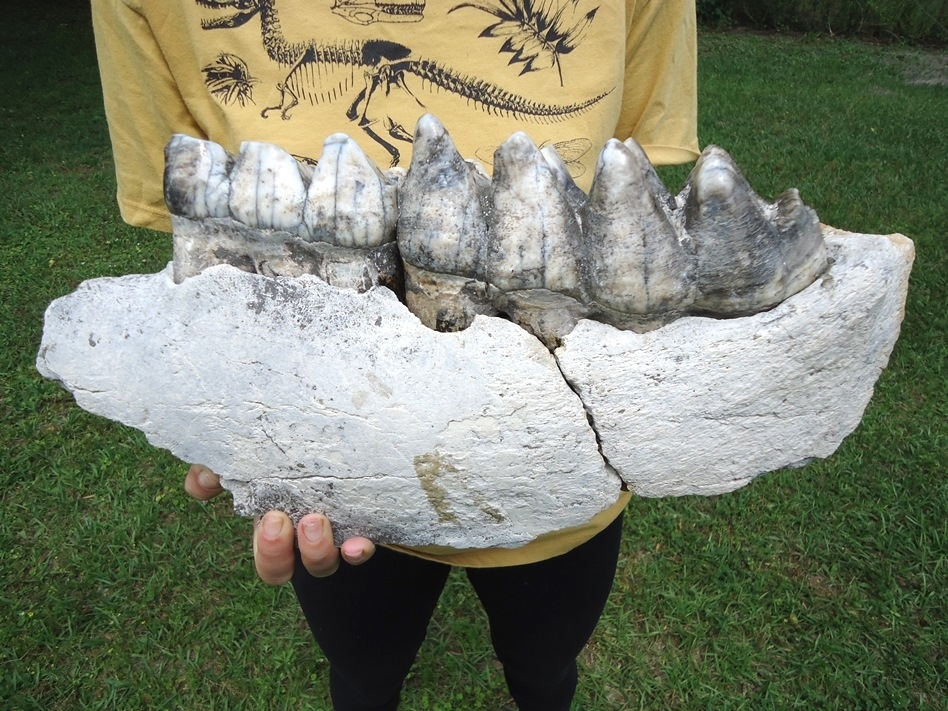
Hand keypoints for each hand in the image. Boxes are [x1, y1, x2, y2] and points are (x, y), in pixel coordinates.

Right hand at [185, 464, 375, 583]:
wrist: (339, 432)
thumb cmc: (291, 448)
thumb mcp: (251, 453)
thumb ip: (219, 467)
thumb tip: (197, 484)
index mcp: (277, 524)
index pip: (269, 559)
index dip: (268, 550)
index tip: (270, 518)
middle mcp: (304, 537)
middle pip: (287, 568)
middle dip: (278, 552)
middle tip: (280, 520)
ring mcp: (336, 533)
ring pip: (323, 564)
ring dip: (317, 550)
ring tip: (315, 520)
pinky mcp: (365, 523)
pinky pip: (362, 547)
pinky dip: (358, 549)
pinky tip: (357, 542)